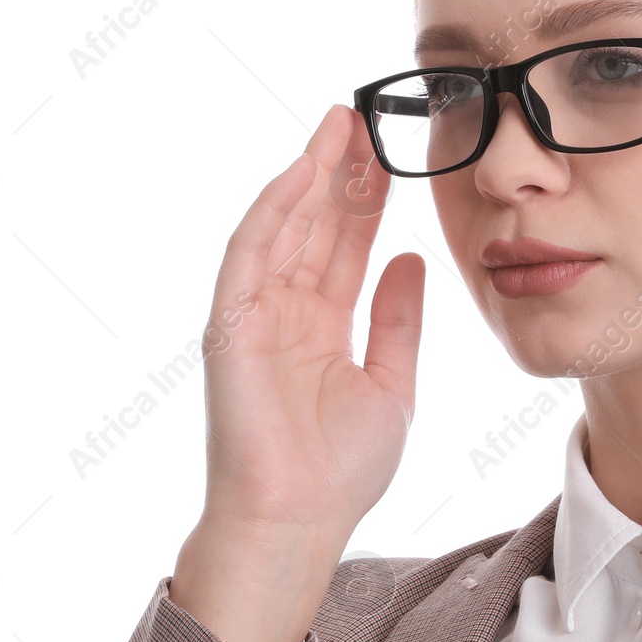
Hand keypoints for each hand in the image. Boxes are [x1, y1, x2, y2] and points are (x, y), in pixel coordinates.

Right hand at [171, 104, 424, 641]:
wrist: (300, 523)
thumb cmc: (340, 471)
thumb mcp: (392, 383)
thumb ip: (399, 320)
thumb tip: (412, 260)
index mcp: (322, 328)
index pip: (346, 247)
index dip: (367, 200)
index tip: (391, 155)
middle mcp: (286, 313)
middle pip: (316, 226)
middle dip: (342, 173)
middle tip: (367, 117)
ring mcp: (255, 316)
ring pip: (284, 227)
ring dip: (310, 175)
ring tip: (340, 125)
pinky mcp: (229, 326)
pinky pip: (250, 255)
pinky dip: (274, 211)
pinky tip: (302, 171)